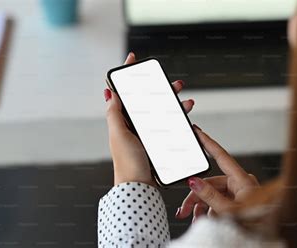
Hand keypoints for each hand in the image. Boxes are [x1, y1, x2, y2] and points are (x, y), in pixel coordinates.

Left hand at [105, 52, 194, 185]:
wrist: (139, 186)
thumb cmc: (127, 162)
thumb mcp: (118, 134)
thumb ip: (114, 113)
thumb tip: (109, 92)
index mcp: (121, 120)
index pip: (123, 92)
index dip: (127, 74)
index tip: (133, 58)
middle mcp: (133, 125)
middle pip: (147, 99)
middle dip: (160, 88)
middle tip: (172, 82)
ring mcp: (146, 134)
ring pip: (162, 111)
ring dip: (174, 103)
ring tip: (186, 99)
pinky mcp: (157, 143)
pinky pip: (170, 126)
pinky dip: (179, 119)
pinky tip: (187, 117)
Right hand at [175, 126, 259, 221]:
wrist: (265, 239)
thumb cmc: (259, 225)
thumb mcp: (230, 211)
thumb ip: (210, 196)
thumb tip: (195, 182)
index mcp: (242, 180)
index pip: (221, 156)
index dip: (207, 142)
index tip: (197, 131)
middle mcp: (241, 185)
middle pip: (210, 183)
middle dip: (195, 197)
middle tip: (184, 210)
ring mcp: (239, 195)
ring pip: (212, 195)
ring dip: (201, 208)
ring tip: (196, 220)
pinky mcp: (237, 204)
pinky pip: (218, 203)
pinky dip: (208, 212)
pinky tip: (204, 220)